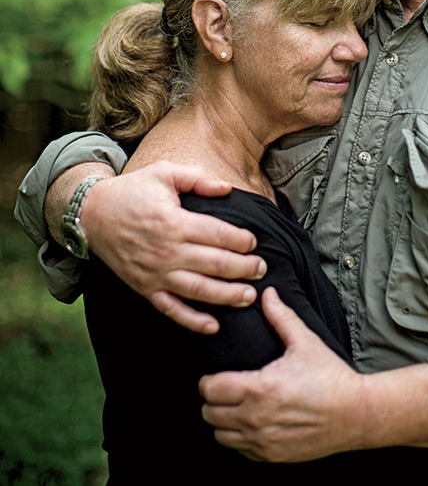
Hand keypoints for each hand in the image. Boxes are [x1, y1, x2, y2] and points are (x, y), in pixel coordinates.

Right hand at [82, 161, 266, 332]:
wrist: (93, 215)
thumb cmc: (133, 191)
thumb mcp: (164, 172)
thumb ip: (197, 177)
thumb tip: (227, 188)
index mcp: (174, 221)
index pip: (217, 234)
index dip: (241, 240)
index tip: (254, 242)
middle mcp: (167, 251)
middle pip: (214, 264)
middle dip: (244, 268)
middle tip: (262, 269)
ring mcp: (156, 274)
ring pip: (199, 290)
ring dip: (228, 296)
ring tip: (250, 295)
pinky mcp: (145, 289)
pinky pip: (172, 310)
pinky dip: (193, 321)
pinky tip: (214, 326)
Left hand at [199, 286, 363, 461]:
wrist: (355, 414)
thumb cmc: (330, 377)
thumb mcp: (304, 341)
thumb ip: (280, 316)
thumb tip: (267, 294)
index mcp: (259, 388)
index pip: (210, 389)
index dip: (207, 381)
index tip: (214, 376)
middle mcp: (256, 418)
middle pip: (209, 414)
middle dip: (212, 400)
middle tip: (224, 390)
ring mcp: (263, 440)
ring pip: (220, 436)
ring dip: (223, 421)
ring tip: (234, 407)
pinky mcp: (272, 455)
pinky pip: (239, 450)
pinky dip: (239, 438)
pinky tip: (250, 424)